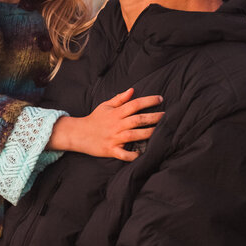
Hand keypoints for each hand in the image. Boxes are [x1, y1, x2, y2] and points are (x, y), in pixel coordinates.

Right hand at [48, 87, 163, 160]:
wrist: (78, 134)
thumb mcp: (105, 106)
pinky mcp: (111, 150)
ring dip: (148, 133)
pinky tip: (141, 154)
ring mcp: (114, 138)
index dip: (148, 101)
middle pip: (138, 119)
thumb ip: (120, 99)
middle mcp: (116, 125)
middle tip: (167, 116)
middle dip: (154, 117)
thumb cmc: (94, 119)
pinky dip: (132, 155)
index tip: (160, 99)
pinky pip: (123, 154)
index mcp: (116, 113)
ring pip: (134, 135)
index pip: (134, 104)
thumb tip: (132, 90)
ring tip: (161, 131)